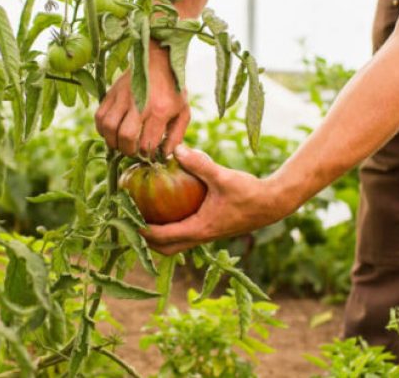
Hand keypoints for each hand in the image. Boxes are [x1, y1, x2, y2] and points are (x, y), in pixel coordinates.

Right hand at [95, 41, 189, 156]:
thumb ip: (176, 136)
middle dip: (127, 150)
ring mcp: (123, 97)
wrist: (158, 59)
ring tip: (120, 143)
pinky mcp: (111, 92)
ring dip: (112, 140)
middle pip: (125, 136)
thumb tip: (165, 155)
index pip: (147, 143)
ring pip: (108, 127)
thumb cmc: (173, 88)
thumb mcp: (183, 111)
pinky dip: (102, 128)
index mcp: (160, 110)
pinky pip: (99, 116)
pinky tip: (111, 131)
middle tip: (132, 150)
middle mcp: (139, 103)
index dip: (146, 154)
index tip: (148, 154)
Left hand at [141, 146, 293, 254]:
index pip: (162, 237)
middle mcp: (201, 236)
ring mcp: (207, 234)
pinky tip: (168, 205)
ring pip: (176, 244)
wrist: (273, 203)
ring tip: (143, 216)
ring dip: (159, 236)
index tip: (124, 219)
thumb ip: (199, 163)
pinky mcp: (212, 228)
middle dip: (145, 240)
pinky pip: (185, 233)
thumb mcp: (223, 176)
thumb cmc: (249, 192)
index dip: (141, 230)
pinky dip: (172, 226)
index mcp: (199, 229)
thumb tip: (175, 149)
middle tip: (130, 221)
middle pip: (165, 248)